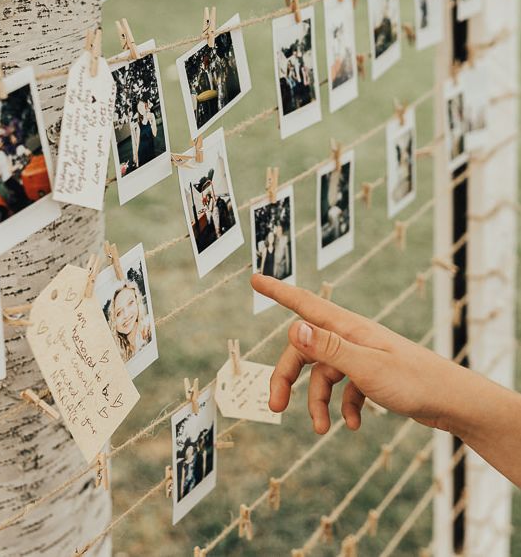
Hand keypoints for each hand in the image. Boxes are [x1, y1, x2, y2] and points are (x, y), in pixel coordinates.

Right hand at [250, 274, 464, 434]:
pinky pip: (345, 389)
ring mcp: (360, 356)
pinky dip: (343, 407)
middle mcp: (350, 337)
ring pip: (322, 375)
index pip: (305, 304)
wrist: (454, 403)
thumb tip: (293, 328)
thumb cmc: (415, 380)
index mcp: (347, 328)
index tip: (255, 280)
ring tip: (322, 429)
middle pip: (304, 350)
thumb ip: (328, 348)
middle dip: (287, 378)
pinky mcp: (371, 375)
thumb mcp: (366, 367)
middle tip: (275, 406)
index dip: (278, 292)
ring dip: (317, 402)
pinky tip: (354, 424)